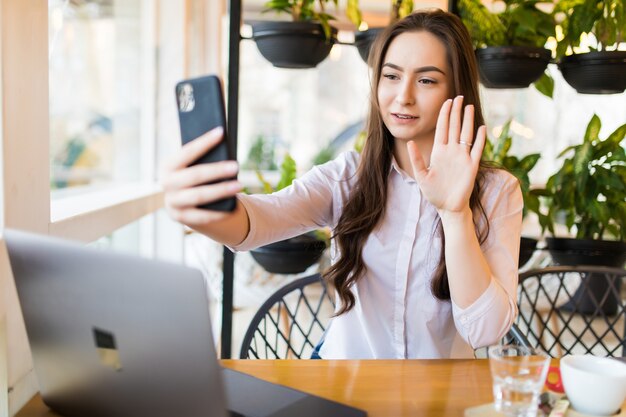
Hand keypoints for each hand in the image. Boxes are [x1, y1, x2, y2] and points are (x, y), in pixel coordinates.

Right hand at [161, 127, 242, 226]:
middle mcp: (166, 183)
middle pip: (194, 175)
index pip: (187, 151)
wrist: (181, 202)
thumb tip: (224, 146)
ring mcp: (172, 201)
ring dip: (220, 191)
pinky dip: (218, 213)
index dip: (204, 142)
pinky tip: (233, 208)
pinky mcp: (179, 217)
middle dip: (216, 171)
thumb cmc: (192, 177)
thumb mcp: (192, 165)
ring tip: (239, 185)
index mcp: (168, 165)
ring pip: (198, 196)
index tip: (221, 132)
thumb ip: (203, 158)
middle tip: (236, 166)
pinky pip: (201, 216)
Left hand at [407, 96, 485, 214]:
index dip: (444, 115)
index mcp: (439, 152)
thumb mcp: (421, 175)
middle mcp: (452, 151)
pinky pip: (477, 150)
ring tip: (469, 106)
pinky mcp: (472, 166)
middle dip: (456, 112)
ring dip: (468, 121)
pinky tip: (482, 127)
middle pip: (454, 127)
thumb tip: (410, 142)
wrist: (448, 207)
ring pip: (466, 134)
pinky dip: (480, 139)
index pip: (442, 128)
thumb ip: (416, 159)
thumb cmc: (434, 192)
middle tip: (459, 97)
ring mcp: (462, 157)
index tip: (447, 101)